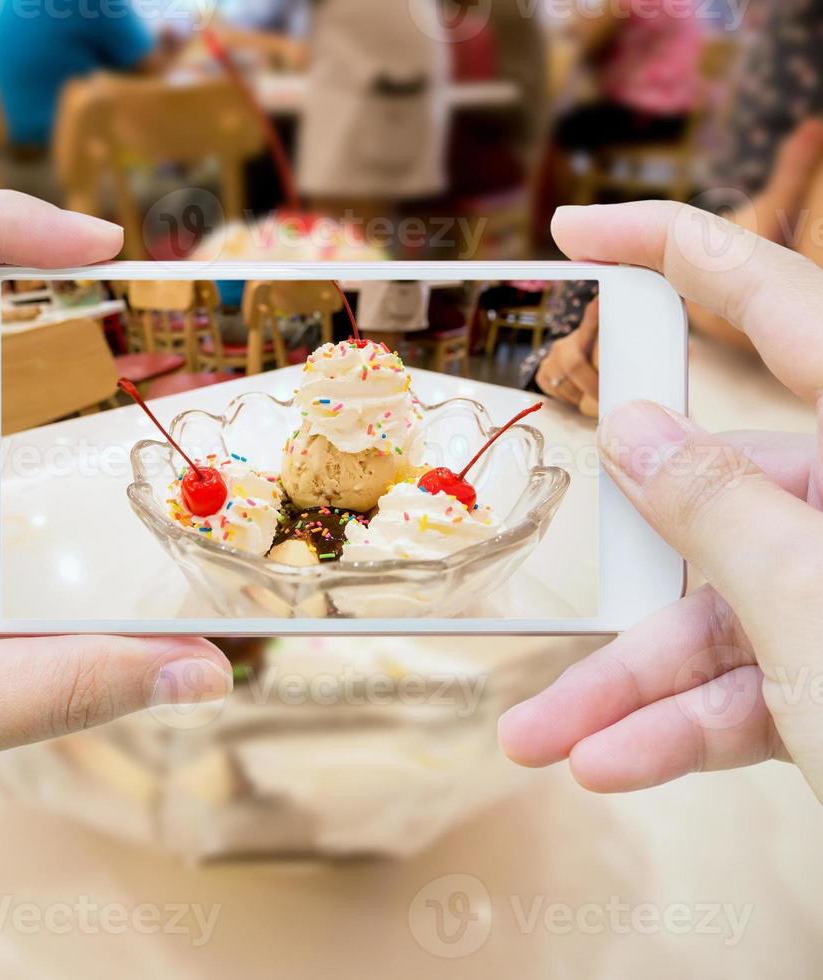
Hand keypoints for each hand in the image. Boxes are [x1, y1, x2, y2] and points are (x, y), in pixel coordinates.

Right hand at [500, 200, 822, 799]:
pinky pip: (762, 682)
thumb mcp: (813, 604)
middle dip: (631, 575)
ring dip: (635, 681)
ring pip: (732, 614)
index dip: (678, 249)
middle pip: (732, 503)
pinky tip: (617, 758)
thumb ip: (717, 511)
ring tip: (550, 734)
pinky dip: (688, 723)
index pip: (787, 304)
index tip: (582, 229)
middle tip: (559, 581)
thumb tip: (638, 432)